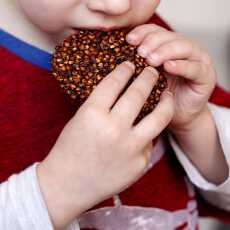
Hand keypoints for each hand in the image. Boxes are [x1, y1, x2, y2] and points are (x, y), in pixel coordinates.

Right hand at [37, 61, 173, 228]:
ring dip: (166, 100)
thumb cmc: (69, 149)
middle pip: (139, 93)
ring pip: (160, 116)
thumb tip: (125, 92)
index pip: (114, 82)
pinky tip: (149, 128)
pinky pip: (151, 141)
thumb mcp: (80, 120)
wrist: (68, 185)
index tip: (130, 64)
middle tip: (152, 71)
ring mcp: (130, 148)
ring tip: (167, 93)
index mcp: (92, 114)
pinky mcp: (140, 164)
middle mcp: (113, 129)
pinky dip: (150, 131)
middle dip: (148, 77)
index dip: (124, 70)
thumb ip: (102, 106)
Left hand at [127, 24, 216, 131]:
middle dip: (153, 42)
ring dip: (166, 51)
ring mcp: (197, 61)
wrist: (179, 116)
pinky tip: (168, 66)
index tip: (129, 40)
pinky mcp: (206, 76)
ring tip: (151, 59)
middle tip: (140, 52)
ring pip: (183, 47)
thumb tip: (118, 61)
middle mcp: (183, 50)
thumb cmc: (160, 98)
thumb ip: (139, 67)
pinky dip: (181, 65)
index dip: (142, 32)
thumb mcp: (146, 80)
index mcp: (168, 47)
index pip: (155, 31)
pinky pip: (194, 68)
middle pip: (169, 37)